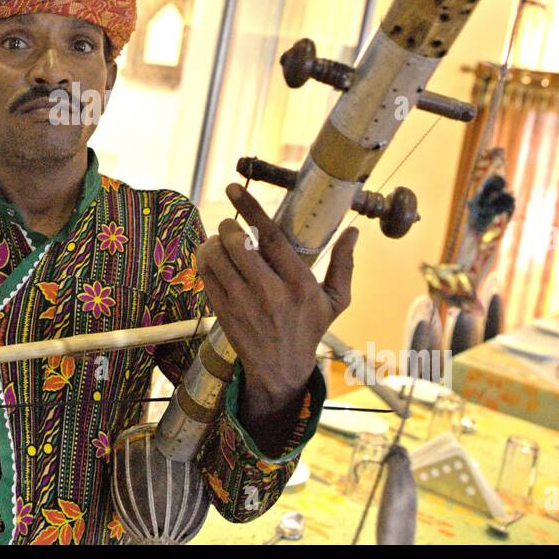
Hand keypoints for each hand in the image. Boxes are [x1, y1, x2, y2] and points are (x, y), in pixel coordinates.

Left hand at [196, 183, 357, 410]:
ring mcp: (243, 304)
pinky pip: (206, 275)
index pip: (270, 237)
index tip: (234, 187)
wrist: (280, 370)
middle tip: (231, 225)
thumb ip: (344, 265)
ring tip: (221, 241)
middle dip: (229, 226)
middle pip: (237, 244)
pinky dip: (204, 259)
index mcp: (299, 284)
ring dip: (213, 241)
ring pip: (216, 258)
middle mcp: (270, 293)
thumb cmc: (309, 329)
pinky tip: (213, 257)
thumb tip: (353, 232)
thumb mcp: (335, 301)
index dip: (250, 208)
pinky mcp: (223, 312)